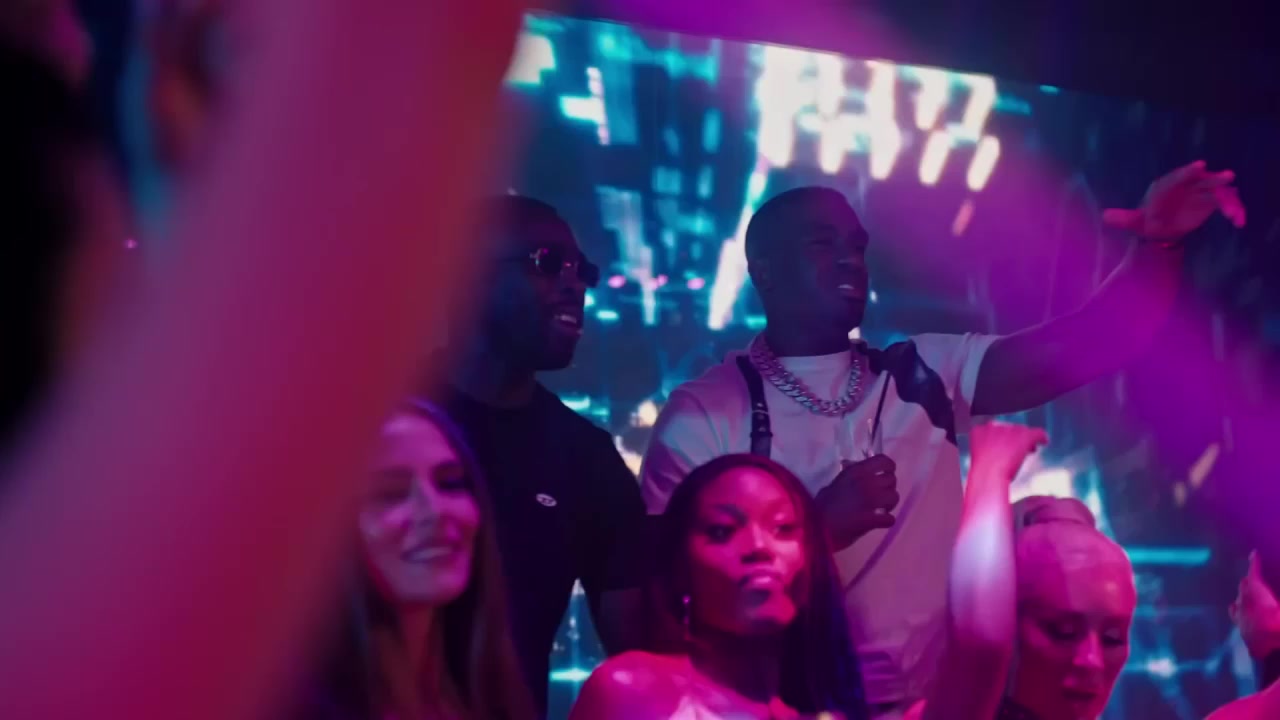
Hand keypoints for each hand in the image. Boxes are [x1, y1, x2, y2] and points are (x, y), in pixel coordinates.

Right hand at [814, 455, 898, 550]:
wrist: (814, 525)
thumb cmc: (820, 504)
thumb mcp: (835, 483)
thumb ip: (849, 477)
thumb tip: (856, 472)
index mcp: (857, 471)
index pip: (884, 461)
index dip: (888, 468)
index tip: (884, 474)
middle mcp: (867, 482)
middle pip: (892, 480)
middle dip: (888, 488)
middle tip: (880, 495)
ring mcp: (871, 501)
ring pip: (894, 497)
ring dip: (889, 504)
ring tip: (880, 509)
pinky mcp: (872, 519)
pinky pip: (890, 518)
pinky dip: (886, 521)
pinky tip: (879, 523)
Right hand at [969, 423, 1046, 482]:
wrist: (988, 474)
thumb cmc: (983, 473)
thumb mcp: (982, 460)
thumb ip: (990, 452)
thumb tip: (1001, 457)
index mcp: (980, 430)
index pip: (994, 430)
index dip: (1001, 439)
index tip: (1004, 448)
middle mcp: (995, 425)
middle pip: (1009, 429)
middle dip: (1015, 439)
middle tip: (1018, 451)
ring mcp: (1010, 429)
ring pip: (1023, 431)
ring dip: (1026, 440)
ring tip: (1030, 450)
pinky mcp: (1024, 435)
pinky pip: (1037, 433)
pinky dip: (1041, 438)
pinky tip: (1044, 442)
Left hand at [1103, 161, 1245, 241]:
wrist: (1160, 229)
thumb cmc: (1146, 221)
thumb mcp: (1134, 222)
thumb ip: (1123, 218)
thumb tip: (1104, 217)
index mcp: (1166, 186)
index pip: (1179, 176)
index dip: (1189, 171)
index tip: (1200, 165)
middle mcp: (1186, 185)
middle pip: (1203, 179)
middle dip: (1215, 178)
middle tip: (1229, 176)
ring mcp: (1200, 192)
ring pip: (1218, 192)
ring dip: (1228, 200)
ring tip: (1234, 215)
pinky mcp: (1210, 202)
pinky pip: (1225, 203)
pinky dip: (1234, 210)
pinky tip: (1239, 222)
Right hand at [1230, 551, 1279, 658]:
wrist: (1269, 632)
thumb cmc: (1266, 643)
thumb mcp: (1257, 650)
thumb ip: (1256, 651)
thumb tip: (1256, 660)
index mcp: (1241, 623)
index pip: (1236, 613)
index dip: (1236, 610)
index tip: (1234, 607)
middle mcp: (1240, 608)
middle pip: (1240, 598)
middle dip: (1242, 596)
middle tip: (1245, 592)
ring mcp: (1246, 596)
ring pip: (1245, 586)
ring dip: (1248, 584)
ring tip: (1249, 580)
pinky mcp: (1254, 586)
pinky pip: (1254, 571)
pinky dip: (1254, 562)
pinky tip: (1255, 554)